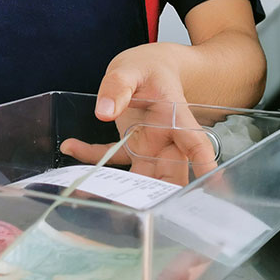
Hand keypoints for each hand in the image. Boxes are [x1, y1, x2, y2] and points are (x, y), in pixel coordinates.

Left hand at [59, 43, 218, 185]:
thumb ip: (118, 86)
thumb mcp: (132, 68)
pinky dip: (91, 157)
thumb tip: (104, 111)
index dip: (202, 163)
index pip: (193, 141)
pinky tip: (70, 147)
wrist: (150, 66)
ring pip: (144, 178)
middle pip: (171, 173)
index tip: (209, 184)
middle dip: (160, 195)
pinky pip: (112, 157)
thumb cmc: (150, 66)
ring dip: (123, 190)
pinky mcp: (132, 145)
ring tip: (92, 193)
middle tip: (138, 212)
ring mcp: (150, 146)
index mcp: (175, 116)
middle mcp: (167, 138)